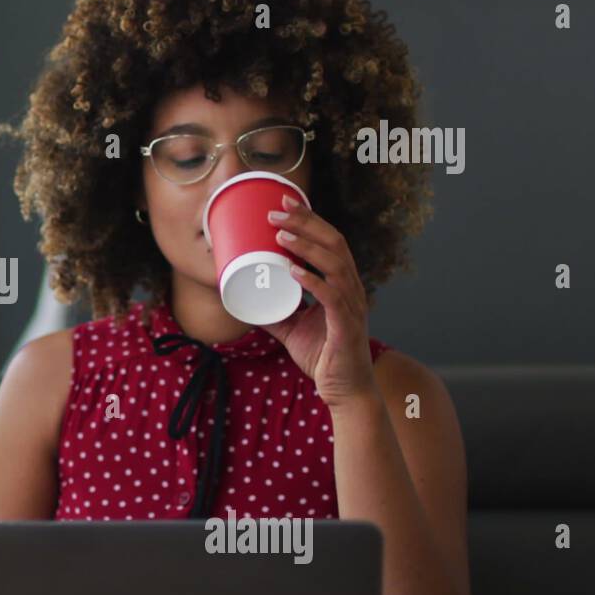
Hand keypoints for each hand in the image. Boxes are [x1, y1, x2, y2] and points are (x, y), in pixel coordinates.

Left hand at [258, 193, 379, 407]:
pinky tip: (293, 271)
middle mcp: (350, 289)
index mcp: (340, 284)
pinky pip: (332, 298)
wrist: (345, 391)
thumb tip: (243, 300)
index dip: (309, 220)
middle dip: (306, 222)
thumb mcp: (291, 330)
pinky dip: (312, 281)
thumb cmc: (324, 358)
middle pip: (334, 243)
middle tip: (276, 210)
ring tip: (281, 234)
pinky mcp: (346, 327)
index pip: (329, 242)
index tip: (284, 203)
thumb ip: (272, 314)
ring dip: (307, 246)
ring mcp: (351, 306)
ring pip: (335, 264)